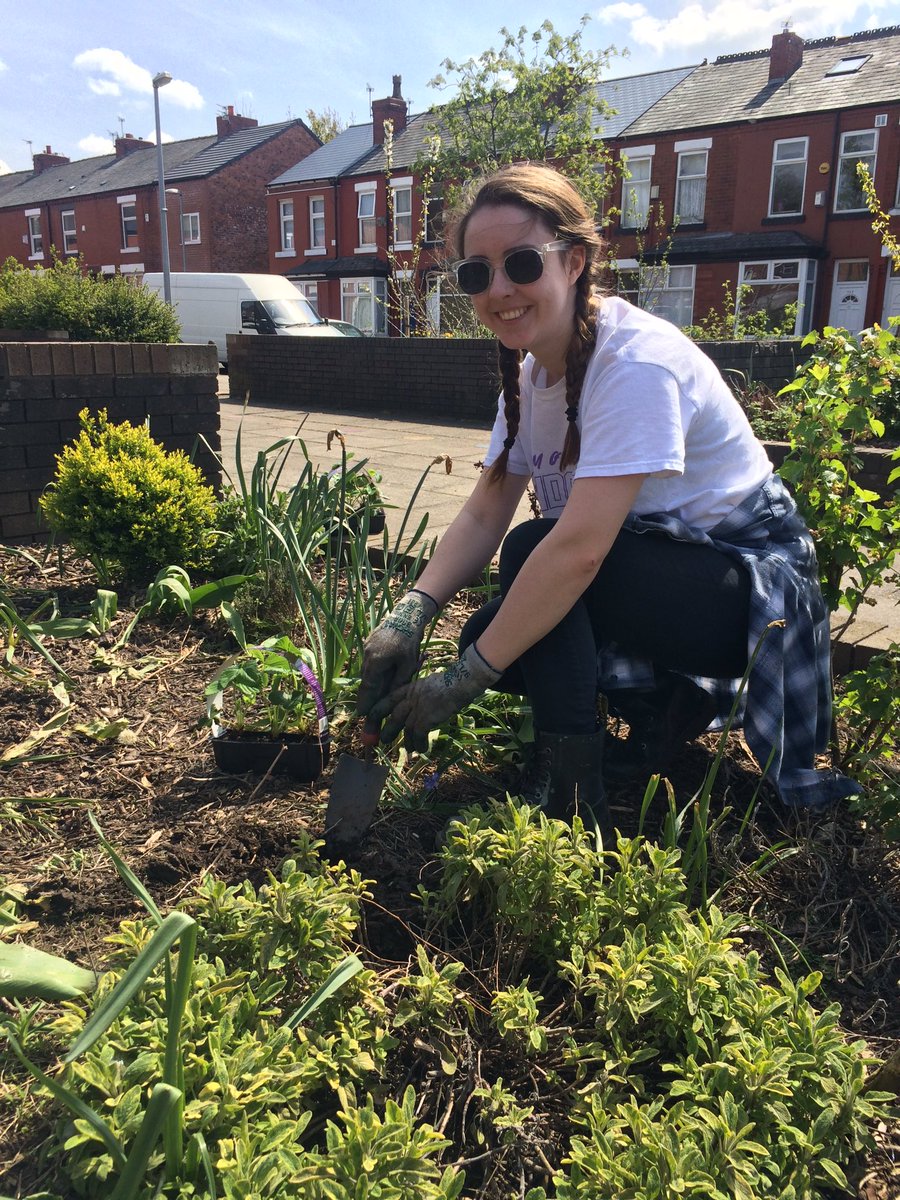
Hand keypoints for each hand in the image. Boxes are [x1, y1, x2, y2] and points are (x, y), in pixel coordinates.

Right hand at [356, 590, 438, 717]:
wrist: (406, 616)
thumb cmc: (409, 641)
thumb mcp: (408, 665)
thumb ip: (398, 682)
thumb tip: (390, 698)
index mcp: (375, 662)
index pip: (368, 687)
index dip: (365, 702)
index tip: (361, 714)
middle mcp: (367, 655)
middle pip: (366, 680)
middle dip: (367, 695)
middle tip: (366, 710)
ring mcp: (366, 648)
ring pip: (368, 671)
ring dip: (371, 682)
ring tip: (374, 696)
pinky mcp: (369, 643)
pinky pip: (369, 662)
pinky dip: (373, 671)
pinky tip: (380, 676)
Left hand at [370, 642, 501, 751]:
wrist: (460, 683)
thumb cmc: (450, 683)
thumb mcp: (428, 684)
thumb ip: (420, 693)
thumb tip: (418, 702)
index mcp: (410, 688)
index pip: (388, 699)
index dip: (378, 710)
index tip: (371, 719)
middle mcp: (410, 698)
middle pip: (393, 716)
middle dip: (387, 730)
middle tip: (383, 740)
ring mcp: (418, 708)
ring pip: (405, 728)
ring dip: (406, 741)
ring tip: (408, 749)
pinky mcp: (426, 718)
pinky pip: (418, 736)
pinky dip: (419, 744)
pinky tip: (423, 749)